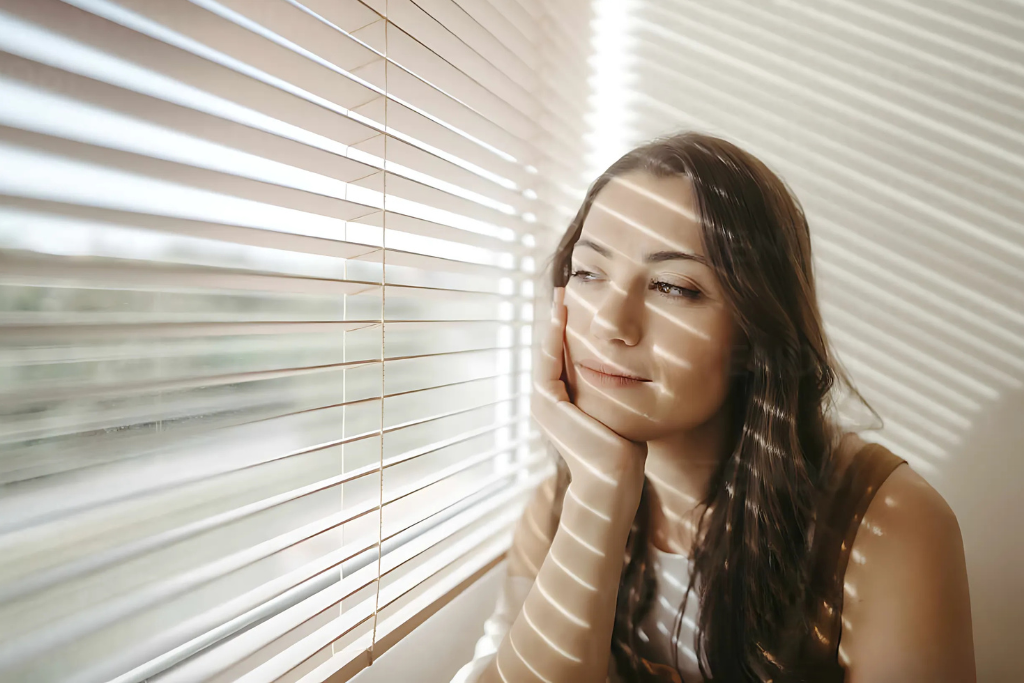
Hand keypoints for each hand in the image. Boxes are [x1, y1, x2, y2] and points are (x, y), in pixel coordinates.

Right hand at [531, 288, 647, 494]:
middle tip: (565, 290)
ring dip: (552, 324)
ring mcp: (544, 404)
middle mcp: (547, 401)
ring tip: (562, 297)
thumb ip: (618, 387)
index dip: (568, 328)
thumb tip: (637, 365)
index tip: (578, 301)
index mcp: (563, 401)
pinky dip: (552, 340)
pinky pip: (547, 364)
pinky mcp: (548, 405)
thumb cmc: (626, 451)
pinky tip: (562, 318)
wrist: (616, 481)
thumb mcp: (621, 409)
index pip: (563, 356)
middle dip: (557, 320)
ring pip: (545, 354)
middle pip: (551, 350)